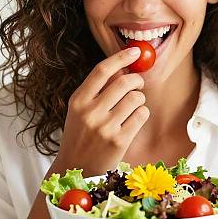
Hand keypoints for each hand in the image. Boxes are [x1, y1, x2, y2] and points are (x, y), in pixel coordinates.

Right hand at [54, 47, 149, 176]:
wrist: (76, 168)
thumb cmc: (81, 134)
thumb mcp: (80, 110)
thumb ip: (97, 90)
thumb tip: (124, 67)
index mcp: (78, 100)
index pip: (102, 70)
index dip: (121, 57)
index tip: (135, 50)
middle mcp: (90, 112)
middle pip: (124, 82)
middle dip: (136, 79)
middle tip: (137, 83)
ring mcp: (105, 127)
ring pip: (136, 98)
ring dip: (139, 99)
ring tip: (132, 107)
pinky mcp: (119, 141)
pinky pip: (141, 115)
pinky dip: (141, 114)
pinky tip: (133, 120)